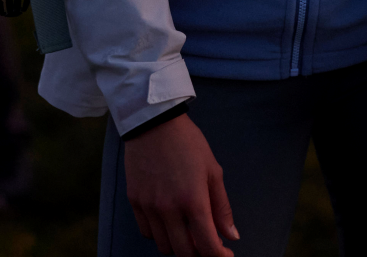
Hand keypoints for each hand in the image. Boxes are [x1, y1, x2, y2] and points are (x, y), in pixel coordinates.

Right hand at [123, 114, 238, 256]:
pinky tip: (169, 221)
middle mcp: (169, 208)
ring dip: (179, 245)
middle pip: (184, 253)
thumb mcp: (213, 171)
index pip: (207, 246)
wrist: (154, 122)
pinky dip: (160, 234)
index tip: (225, 254)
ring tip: (187, 230)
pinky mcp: (135, 201)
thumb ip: (222, 207)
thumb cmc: (188, 143)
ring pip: (164, 246)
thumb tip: (231, 236)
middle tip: (206, 242)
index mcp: (193, 200)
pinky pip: (147, 232)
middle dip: (199, 253)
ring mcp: (149, 206)